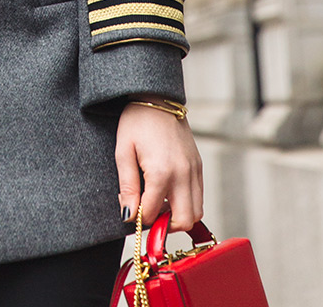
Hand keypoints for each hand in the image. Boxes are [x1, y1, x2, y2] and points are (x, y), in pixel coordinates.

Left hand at [115, 102, 202, 230]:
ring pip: (196, 212)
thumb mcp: (123, 151)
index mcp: (161, 172)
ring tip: (159, 204)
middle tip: (150, 215)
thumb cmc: (136, 121)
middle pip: (183, 221)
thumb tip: (129, 215)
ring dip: (178, 216)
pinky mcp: (199, 166)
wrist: (157, 97)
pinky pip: (199, 196)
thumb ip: (128, 186)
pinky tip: (169, 192)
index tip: (130, 213)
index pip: (154, 214)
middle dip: (166, 225)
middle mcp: (183, 174)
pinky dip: (187, 203)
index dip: (140, 218)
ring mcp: (194, 170)